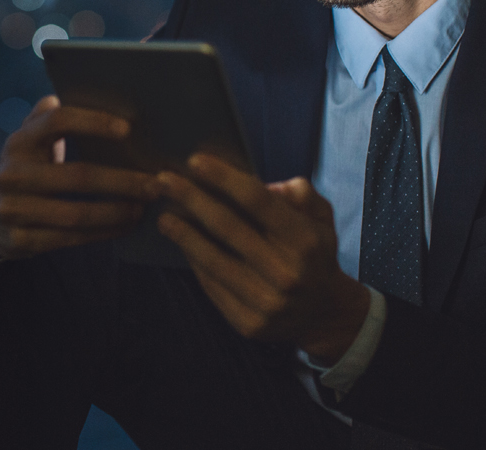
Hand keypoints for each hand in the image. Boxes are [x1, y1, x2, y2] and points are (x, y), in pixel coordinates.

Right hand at [0, 95, 159, 261]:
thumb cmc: (24, 170)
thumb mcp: (27, 141)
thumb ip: (46, 118)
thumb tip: (68, 93)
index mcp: (19, 142)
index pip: (57, 122)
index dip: (93, 122)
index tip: (128, 129)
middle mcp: (12, 174)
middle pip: (77, 176)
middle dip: (122, 181)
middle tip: (156, 183)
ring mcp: (13, 210)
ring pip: (76, 214)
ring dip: (117, 212)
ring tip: (144, 207)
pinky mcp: (20, 241)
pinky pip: (70, 239)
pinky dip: (103, 233)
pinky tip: (124, 226)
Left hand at [155, 154, 368, 364]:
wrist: (323, 314)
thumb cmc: (313, 255)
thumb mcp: (321, 219)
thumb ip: (301, 195)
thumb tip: (268, 184)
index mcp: (305, 241)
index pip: (258, 201)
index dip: (224, 179)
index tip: (195, 161)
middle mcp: (287, 272)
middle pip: (228, 227)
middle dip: (191, 199)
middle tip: (163, 180)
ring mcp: (267, 302)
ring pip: (213, 261)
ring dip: (182, 234)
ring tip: (163, 216)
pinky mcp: (248, 323)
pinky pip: (212, 286)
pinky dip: (194, 262)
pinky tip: (182, 244)